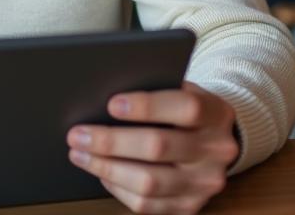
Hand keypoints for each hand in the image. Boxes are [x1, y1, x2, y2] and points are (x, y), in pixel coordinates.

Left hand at [67, 82, 238, 214]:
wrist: (216, 142)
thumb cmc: (186, 111)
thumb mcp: (181, 90)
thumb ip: (154, 90)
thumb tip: (103, 99)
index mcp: (217, 113)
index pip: (186, 108)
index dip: (147, 106)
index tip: (111, 104)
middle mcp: (217, 151)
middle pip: (158, 147)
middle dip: (110, 141)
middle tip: (78, 135)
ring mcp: (205, 183)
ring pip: (149, 182)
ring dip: (106, 168)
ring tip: (80, 154)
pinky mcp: (190, 206)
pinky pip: (148, 205)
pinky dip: (118, 188)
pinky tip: (102, 173)